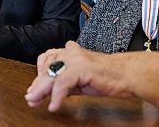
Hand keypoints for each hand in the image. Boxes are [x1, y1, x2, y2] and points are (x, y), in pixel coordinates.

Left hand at [25, 41, 158, 111]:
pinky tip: (54, 105)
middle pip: (47, 68)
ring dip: (42, 90)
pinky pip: (63, 83)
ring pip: (52, 75)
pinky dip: (56, 96)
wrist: (128, 75)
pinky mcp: (82, 68)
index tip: (33, 89)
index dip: (38, 74)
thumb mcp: (80, 81)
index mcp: (71, 52)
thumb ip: (64, 83)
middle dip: (37, 84)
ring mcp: (76, 58)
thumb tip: (47, 93)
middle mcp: (71, 52)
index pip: (47, 59)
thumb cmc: (108, 77)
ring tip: (36, 101)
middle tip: (30, 98)